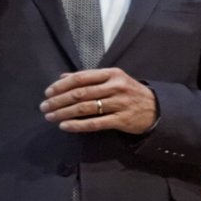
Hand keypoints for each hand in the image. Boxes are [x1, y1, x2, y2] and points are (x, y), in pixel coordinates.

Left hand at [41, 68, 157, 133]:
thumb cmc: (130, 93)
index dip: (62, 85)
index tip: (48, 92)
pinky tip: (65, 126)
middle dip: (58, 100)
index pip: (81, 77)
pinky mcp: (121, 120)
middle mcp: (115, 87)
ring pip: (85, 108)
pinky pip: (95, 123)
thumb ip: (89, 78)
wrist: (156, 109)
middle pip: (80, 93)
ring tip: (50, 117)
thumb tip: (63, 77)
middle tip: (44, 106)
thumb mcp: (114, 79)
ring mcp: (119, 104)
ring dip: (64, 113)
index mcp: (112, 74)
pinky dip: (77, 125)